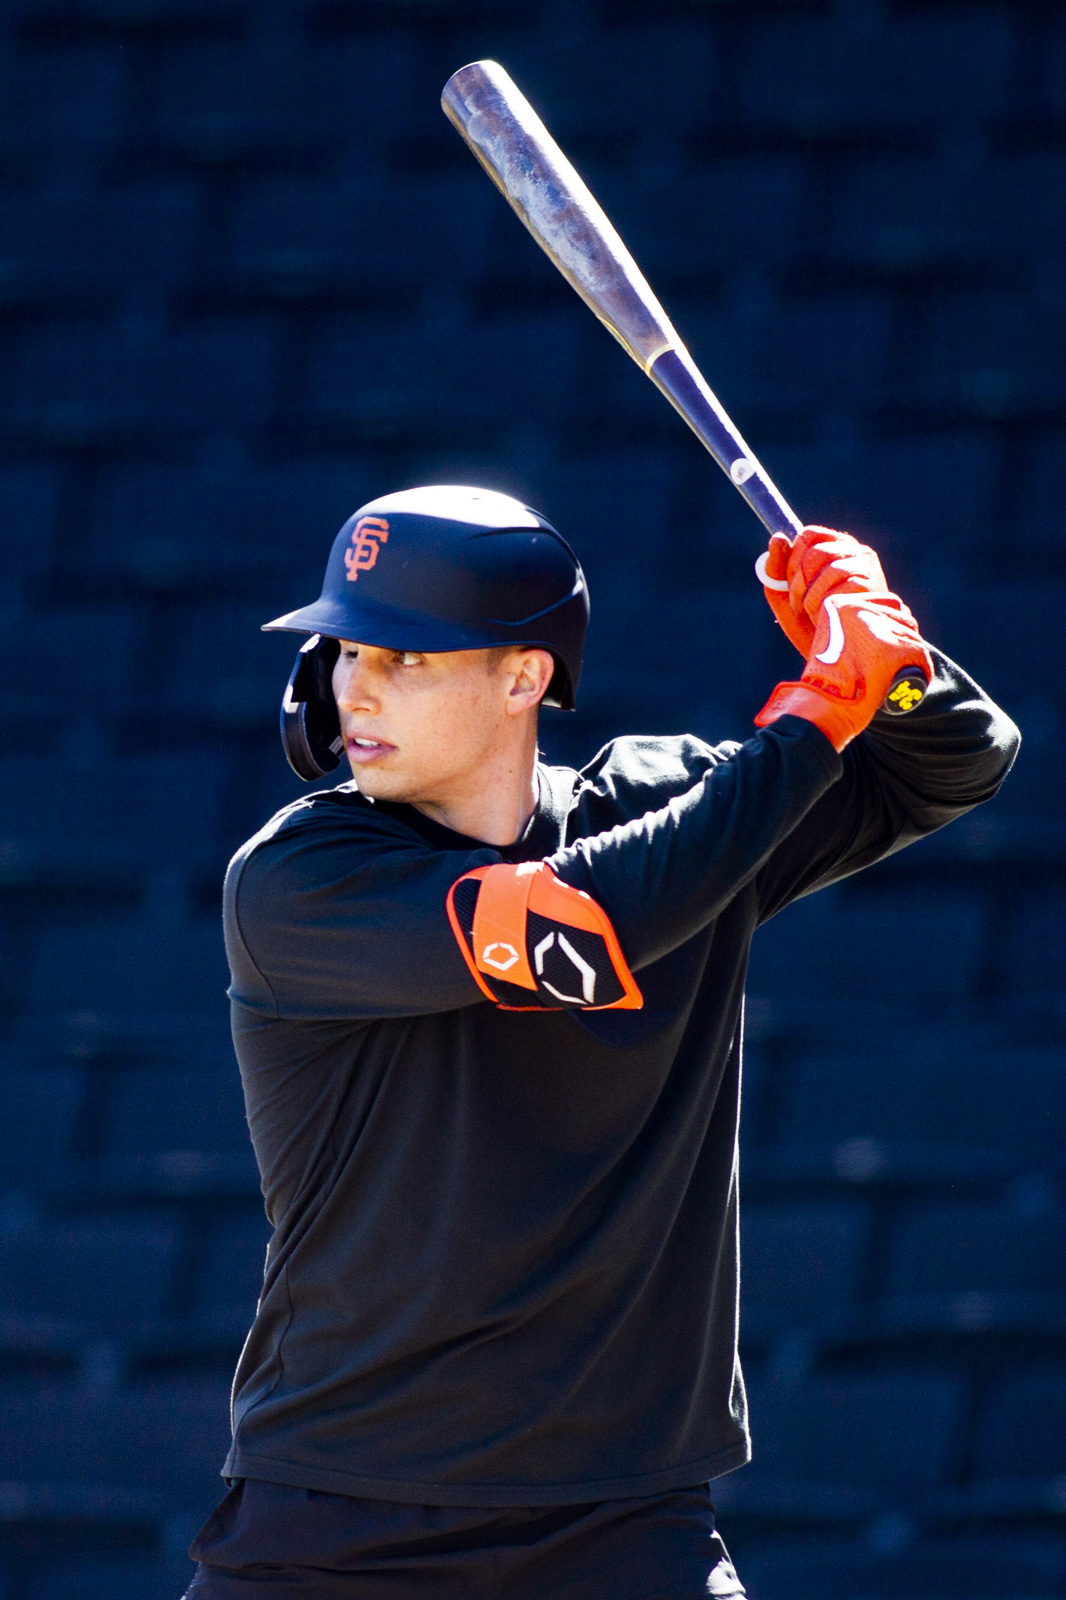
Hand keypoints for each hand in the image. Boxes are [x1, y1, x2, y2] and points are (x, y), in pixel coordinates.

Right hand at [754, 591, 934, 751]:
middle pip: (903, 616)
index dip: (894, 620)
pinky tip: (915, 679)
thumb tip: (885, 624)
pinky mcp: (893, 647)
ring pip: (912, 636)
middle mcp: (858, 609)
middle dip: (904, 637)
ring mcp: (877, 627)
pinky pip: (920, 654)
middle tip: (897, 658)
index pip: (888, 600)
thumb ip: (850, 628)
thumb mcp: (831, 641)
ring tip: (901, 671)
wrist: (823, 704)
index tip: (892, 638)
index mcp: (838, 605)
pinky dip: (922, 669)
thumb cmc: (825, 681)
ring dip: (911, 654)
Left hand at [757, 526, 888, 658]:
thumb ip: (776, 569)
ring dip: (808, 597)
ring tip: (815, 615)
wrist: (839, 659)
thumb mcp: (786, 598)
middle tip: (799, 604)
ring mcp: (866, 568)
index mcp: (838, 548)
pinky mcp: (870, 587)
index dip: (792, 558)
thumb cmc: (813, 627)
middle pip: (814, 551)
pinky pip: (833, 588)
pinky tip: (827, 619)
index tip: (789, 580)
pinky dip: (820, 608)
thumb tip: (778, 538)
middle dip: (797, 581)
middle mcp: (857, 553)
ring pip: (824, 569)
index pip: (809, 535)